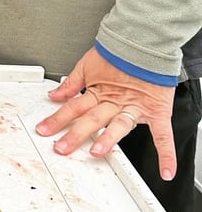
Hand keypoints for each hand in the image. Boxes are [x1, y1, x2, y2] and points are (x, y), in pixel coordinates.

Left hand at [35, 46, 177, 179]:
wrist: (143, 41)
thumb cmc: (117, 53)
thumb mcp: (87, 65)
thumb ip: (71, 84)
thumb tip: (54, 95)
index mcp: (98, 92)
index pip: (73, 107)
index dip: (56, 118)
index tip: (44, 129)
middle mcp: (114, 101)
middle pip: (92, 119)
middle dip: (75, 134)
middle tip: (61, 147)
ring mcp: (135, 107)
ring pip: (119, 125)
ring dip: (107, 139)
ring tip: (97, 151)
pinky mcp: (156, 111)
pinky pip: (162, 135)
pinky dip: (166, 154)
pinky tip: (166, 170)